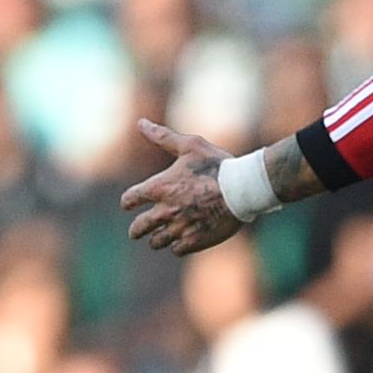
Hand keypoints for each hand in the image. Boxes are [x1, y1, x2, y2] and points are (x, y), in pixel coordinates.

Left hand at [119, 119, 247, 254]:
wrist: (243, 189)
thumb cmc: (217, 165)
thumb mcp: (189, 145)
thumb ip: (162, 136)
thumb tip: (140, 122)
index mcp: (159, 188)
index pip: (129, 200)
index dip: (128, 202)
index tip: (129, 204)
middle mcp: (164, 211)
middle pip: (138, 228)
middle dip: (136, 230)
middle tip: (137, 231)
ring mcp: (179, 228)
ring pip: (156, 242)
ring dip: (157, 239)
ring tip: (160, 237)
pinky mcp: (195, 241)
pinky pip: (177, 249)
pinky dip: (177, 245)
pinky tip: (182, 239)